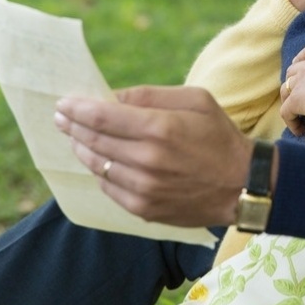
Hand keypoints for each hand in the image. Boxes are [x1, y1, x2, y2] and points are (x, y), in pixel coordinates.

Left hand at [54, 86, 253, 227]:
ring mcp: (144, 188)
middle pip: (93, 140)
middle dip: (72, 126)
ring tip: (76, 137)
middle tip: (61, 117)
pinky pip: (109, 187)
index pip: (101, 116)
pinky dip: (100, 172)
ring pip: (97, 165)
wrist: (243, 185)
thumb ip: (150, 95)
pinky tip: (100, 161)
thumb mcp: (195, 99)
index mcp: (159, 128)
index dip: (77, 108)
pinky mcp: (144, 209)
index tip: (63, 103)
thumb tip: (112, 97)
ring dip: (82, 149)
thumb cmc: (219, 136)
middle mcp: (147, 160)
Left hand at [280, 39, 304, 133]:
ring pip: (286, 88)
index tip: (300, 62)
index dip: (304, 56)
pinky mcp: (296, 102)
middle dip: (295, 79)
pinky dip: (290, 120)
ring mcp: (302, 82)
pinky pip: (286, 111)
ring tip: (298, 113)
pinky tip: (300, 130)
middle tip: (300, 92)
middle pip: (294, 69)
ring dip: (290, 100)